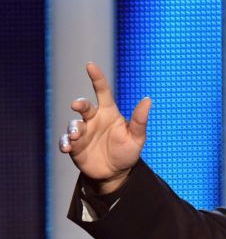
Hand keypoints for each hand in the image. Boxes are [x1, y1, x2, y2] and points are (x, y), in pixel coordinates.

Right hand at [58, 62, 150, 193]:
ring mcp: (82, 132)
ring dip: (73, 128)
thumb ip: (140, 120)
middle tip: (77, 106)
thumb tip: (148, 99)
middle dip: (79, 104)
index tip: (90, 65)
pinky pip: (66, 141)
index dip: (97, 78)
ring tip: (75, 136)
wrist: (115, 173)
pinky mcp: (74, 145)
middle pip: (84, 106)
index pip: (102, 91)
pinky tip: (67, 148)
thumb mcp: (137, 138)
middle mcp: (93, 119)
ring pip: (73, 124)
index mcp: (108, 113)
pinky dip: (65, 143)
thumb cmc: (127, 152)